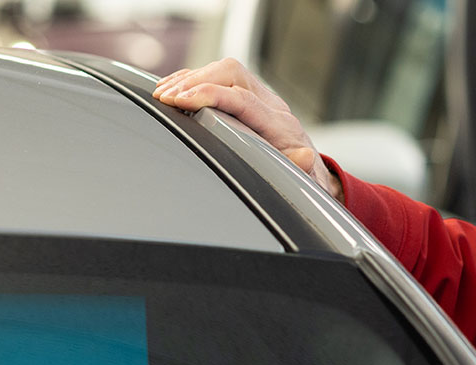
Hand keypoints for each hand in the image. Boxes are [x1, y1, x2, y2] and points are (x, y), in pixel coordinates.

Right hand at [153, 58, 340, 198]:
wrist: (312, 172)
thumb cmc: (304, 180)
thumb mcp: (304, 182)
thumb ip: (301, 169)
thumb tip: (305, 158)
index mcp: (281, 125)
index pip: (242, 98)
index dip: (210, 95)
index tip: (180, 101)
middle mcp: (271, 105)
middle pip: (231, 73)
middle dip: (195, 81)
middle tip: (166, 98)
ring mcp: (260, 98)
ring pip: (224, 71)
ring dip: (191, 79)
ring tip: (163, 94)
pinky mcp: (248, 97)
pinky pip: (220, 78)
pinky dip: (195, 81)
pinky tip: (174, 91)